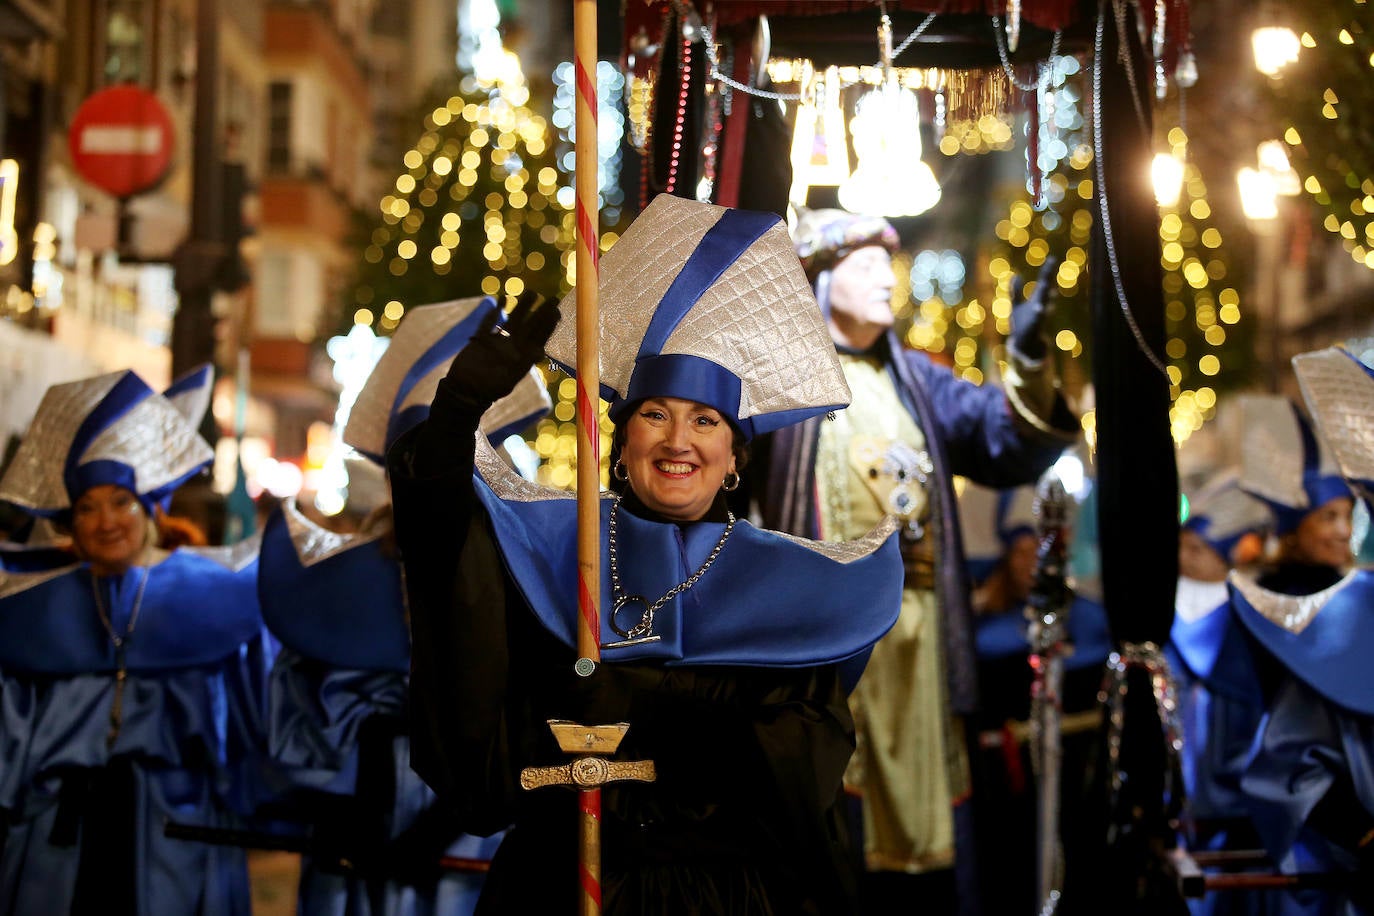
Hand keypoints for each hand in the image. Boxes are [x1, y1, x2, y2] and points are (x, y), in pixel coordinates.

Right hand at [441, 291, 558, 411]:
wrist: (466, 393)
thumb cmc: (489, 390)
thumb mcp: (510, 379)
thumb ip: (523, 365)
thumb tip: (538, 352)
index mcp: (523, 357)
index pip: (540, 338)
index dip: (549, 325)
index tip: (557, 312)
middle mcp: (513, 347)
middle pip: (531, 326)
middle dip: (543, 312)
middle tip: (554, 299)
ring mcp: (498, 341)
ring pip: (514, 320)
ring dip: (523, 307)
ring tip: (532, 293)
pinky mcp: (482, 339)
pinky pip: (490, 322)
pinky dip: (495, 311)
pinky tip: (503, 299)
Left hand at [1010, 256, 1060, 361]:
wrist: (1024, 347)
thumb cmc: (1022, 326)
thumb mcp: (1016, 306)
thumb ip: (1016, 292)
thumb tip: (1016, 275)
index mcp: (1036, 300)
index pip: (1043, 283)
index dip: (1047, 271)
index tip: (1053, 258)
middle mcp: (1040, 307)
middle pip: (1044, 290)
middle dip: (1047, 277)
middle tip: (1052, 263)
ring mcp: (1038, 318)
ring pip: (1043, 304)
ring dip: (1045, 295)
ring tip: (1049, 284)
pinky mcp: (1034, 328)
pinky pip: (1037, 320)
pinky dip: (1039, 314)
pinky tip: (1040, 308)